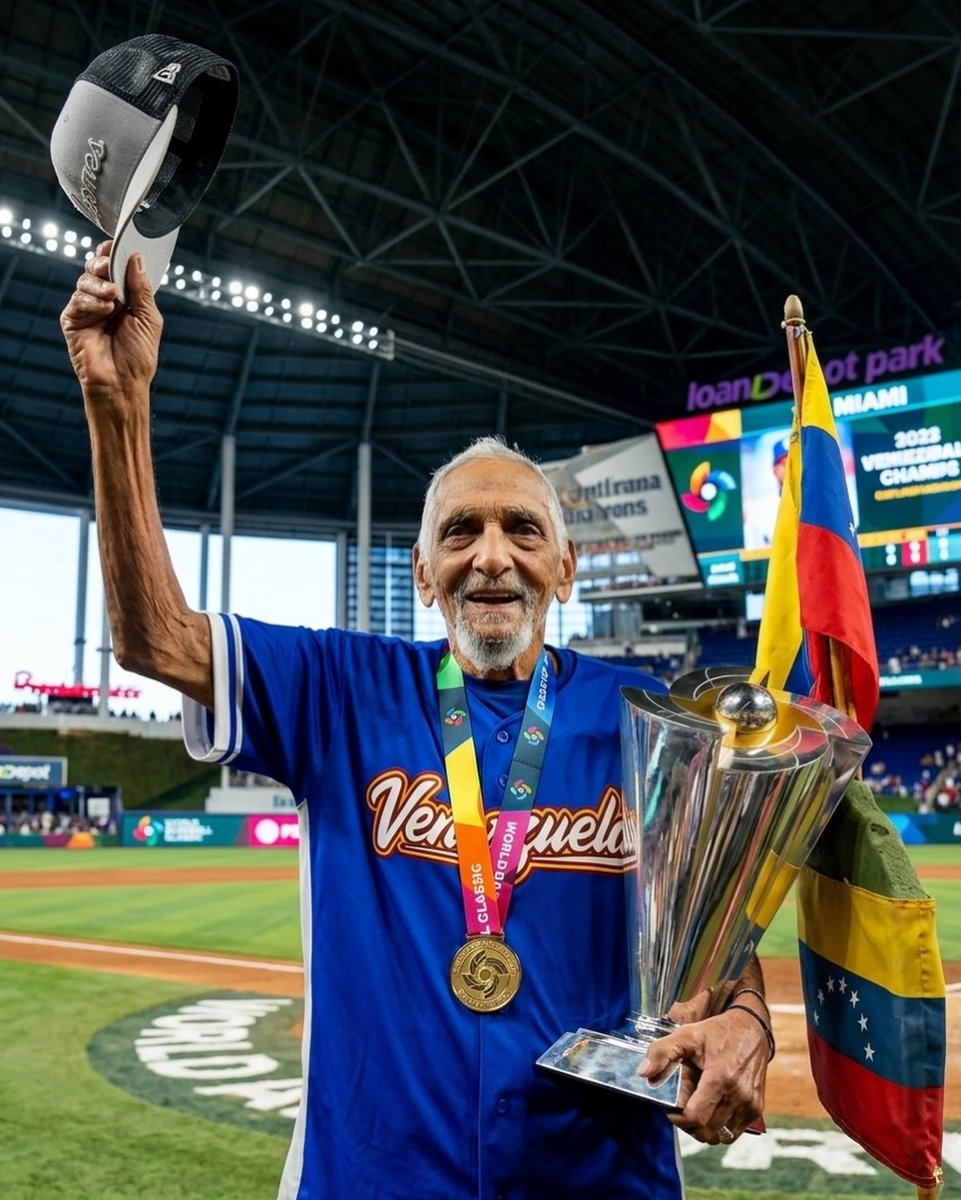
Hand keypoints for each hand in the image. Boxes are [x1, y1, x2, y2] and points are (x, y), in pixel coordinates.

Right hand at [60, 242, 162, 406]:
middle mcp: (105, 300)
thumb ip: (141, 289)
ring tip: (112, 296)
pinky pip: (77, 299)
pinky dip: (91, 301)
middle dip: (103, 262)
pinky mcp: (73, 320)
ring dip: (99, 284)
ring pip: (85, 280)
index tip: (118, 245)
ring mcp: (88, 309)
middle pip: (96, 267)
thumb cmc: (138, 357)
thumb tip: (136, 259)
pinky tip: (104, 310)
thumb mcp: (149, 319)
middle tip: (110, 266)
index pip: (116, 267)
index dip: (115, 254)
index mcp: (126, 298)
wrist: (123, 383)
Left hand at [638, 1005, 767, 1143]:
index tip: (672, 1109)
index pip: (695, 1117)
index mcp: (721, 1077)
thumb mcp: (687, 1034)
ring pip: (719, 1135)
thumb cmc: (718, 1032)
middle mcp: (738, 1095)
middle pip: (706, 1131)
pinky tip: (712, 1106)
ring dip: (704, 1126)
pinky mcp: (756, 1109)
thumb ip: (662, 1052)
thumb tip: (643, 1073)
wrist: (752, 1029)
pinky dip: (719, 1126)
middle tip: (683, 1106)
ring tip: (698, 1104)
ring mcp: (750, 1104)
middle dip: (689, 1124)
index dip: (678, 1119)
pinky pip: (732, 1132)